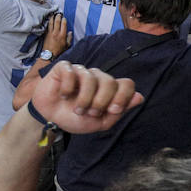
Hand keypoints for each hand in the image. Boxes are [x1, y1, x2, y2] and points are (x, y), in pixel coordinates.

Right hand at [29, 61, 143, 131]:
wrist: (50, 119)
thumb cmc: (75, 119)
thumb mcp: (99, 123)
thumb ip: (118, 112)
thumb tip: (139, 97)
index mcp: (109, 90)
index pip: (127, 84)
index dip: (123, 97)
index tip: (113, 110)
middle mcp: (98, 78)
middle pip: (110, 81)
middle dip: (101, 101)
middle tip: (90, 113)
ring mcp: (82, 72)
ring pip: (91, 78)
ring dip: (84, 98)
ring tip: (76, 109)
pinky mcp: (65, 68)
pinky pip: (72, 72)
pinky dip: (68, 87)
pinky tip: (63, 96)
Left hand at [43, 13, 70, 58]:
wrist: (49, 54)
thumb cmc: (59, 51)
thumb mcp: (67, 45)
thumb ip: (69, 38)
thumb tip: (70, 32)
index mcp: (62, 35)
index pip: (63, 24)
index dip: (63, 19)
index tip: (64, 17)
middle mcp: (56, 33)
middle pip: (57, 22)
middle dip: (58, 16)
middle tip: (59, 13)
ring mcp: (50, 33)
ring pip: (51, 23)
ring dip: (52, 18)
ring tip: (53, 14)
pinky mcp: (46, 34)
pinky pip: (47, 26)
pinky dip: (49, 22)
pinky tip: (49, 20)